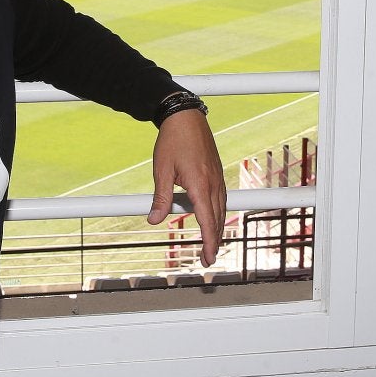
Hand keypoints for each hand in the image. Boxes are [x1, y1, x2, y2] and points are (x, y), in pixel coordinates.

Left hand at [148, 110, 226, 265]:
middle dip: (214, 241)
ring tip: (211, 243)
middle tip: (208, 259)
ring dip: (217, 228)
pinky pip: (220, 198)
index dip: (208, 242)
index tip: (208, 257)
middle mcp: (213, 183)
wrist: (185, 117)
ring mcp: (218, 177)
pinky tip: (211, 217)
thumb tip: (154, 219)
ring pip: (221, 209)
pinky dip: (217, 212)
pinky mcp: (217, 173)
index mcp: (200, 184)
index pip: (207, 221)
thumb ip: (161, 197)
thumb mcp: (161, 170)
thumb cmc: (172, 140)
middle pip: (217, 219)